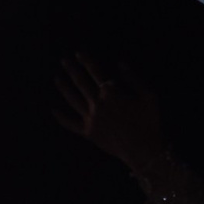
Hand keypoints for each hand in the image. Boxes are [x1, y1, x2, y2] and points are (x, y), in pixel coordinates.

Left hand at [54, 54, 165, 175]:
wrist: (143, 150)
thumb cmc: (149, 122)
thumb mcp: (149, 96)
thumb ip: (134, 78)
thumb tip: (121, 63)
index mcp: (111, 93)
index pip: (96, 72)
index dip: (86, 61)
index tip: (79, 53)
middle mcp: (97, 103)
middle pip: (80, 83)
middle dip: (71, 70)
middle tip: (63, 61)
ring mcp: (90, 118)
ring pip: (72, 99)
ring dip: (64, 87)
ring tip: (57, 78)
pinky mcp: (88, 132)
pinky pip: (71, 124)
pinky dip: (61, 118)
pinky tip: (53, 110)